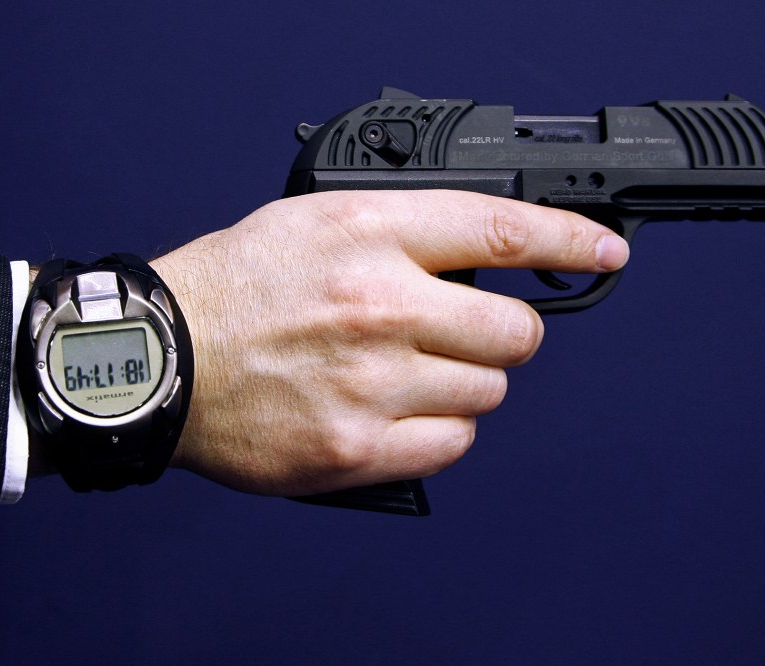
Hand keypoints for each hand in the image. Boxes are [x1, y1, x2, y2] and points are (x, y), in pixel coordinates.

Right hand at [151, 191, 628, 495]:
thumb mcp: (312, 224)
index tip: (603, 251)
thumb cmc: (231, 290)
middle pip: (514, 331)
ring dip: (462, 385)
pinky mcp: (357, 446)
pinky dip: (437, 432)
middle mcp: (379, 305)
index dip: (569, 239)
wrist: (161, 360)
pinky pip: (452, 446)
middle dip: (499, 335)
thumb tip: (477, 256)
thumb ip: (400, 233)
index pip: (502, 229)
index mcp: (368, 235)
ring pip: (488, 394)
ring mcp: (372, 382)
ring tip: (405, 376)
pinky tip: (394, 415)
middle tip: (462, 335)